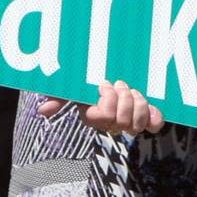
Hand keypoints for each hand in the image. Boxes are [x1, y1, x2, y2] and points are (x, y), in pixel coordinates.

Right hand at [38, 80, 164, 135]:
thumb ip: (58, 96)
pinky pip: (153, 125)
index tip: (104, 83)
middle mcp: (111, 123)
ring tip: (133, 91)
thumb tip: (43, 110)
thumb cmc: (87, 80)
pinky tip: (152, 107)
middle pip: (121, 122)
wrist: (113, 71)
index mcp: (93, 116)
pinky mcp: (146, 116)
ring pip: (136, 125)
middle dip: (123, 99)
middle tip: (120, 84)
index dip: (107, 100)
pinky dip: (154, 117)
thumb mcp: (71, 86)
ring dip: (137, 104)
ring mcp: (129, 121)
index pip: (102, 118)